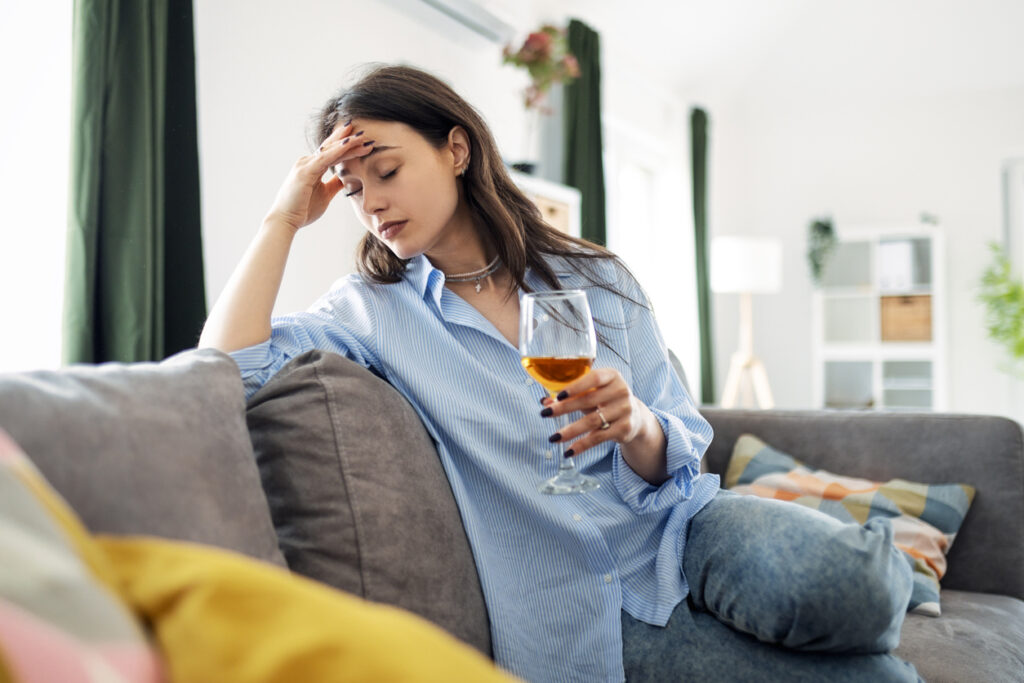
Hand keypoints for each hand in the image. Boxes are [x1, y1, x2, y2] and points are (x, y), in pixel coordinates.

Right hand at [264, 121, 373, 230]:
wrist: (285, 221)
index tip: (362, 141)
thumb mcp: (325, 194)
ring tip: (362, 136)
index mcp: (312, 167)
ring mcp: (305, 165)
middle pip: (331, 147)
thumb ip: (335, 184)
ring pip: (330, 150)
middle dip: (348, 139)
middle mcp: (307, 162)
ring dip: (346, 142)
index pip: (332, 152)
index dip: (346, 146)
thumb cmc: (303, 209)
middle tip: (365, 132)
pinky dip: (337, 151)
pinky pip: (324, 158)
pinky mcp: (305, 172)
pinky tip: (348, 144)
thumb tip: (347, 178)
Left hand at [540, 367, 655, 457]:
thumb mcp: (591, 393)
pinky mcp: (625, 428)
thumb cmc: (606, 400)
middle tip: (545, 414)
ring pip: (592, 421)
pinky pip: (599, 437)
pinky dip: (582, 445)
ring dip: (570, 430)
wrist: (634, 417)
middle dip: (564, 408)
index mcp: (612, 376)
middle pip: (589, 400)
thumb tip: (545, 402)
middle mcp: (621, 391)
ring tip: (553, 437)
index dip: (575, 387)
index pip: (594, 379)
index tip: (558, 396)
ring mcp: (625, 410)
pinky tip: (569, 451)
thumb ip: (570, 395)